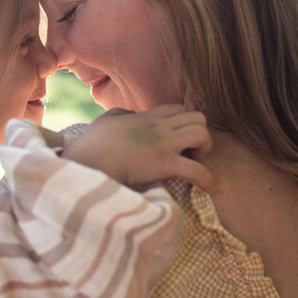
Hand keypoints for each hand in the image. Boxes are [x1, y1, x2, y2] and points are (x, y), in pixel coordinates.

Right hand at [61, 105, 213, 192]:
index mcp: (146, 117)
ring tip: (195, 164)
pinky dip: (207, 180)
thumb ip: (120, 114)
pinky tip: (208, 188)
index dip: (184, 123)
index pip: (179, 108)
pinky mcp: (165, 165)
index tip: (177, 140)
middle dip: (200, 134)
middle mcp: (160, 127)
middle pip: (198, 117)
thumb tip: (129, 114)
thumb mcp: (106, 120)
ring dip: (204, 150)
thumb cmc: (92, 145)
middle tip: (189, 152)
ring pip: (203, 134)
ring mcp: (164, 144)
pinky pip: (197, 170)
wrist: (88, 162)